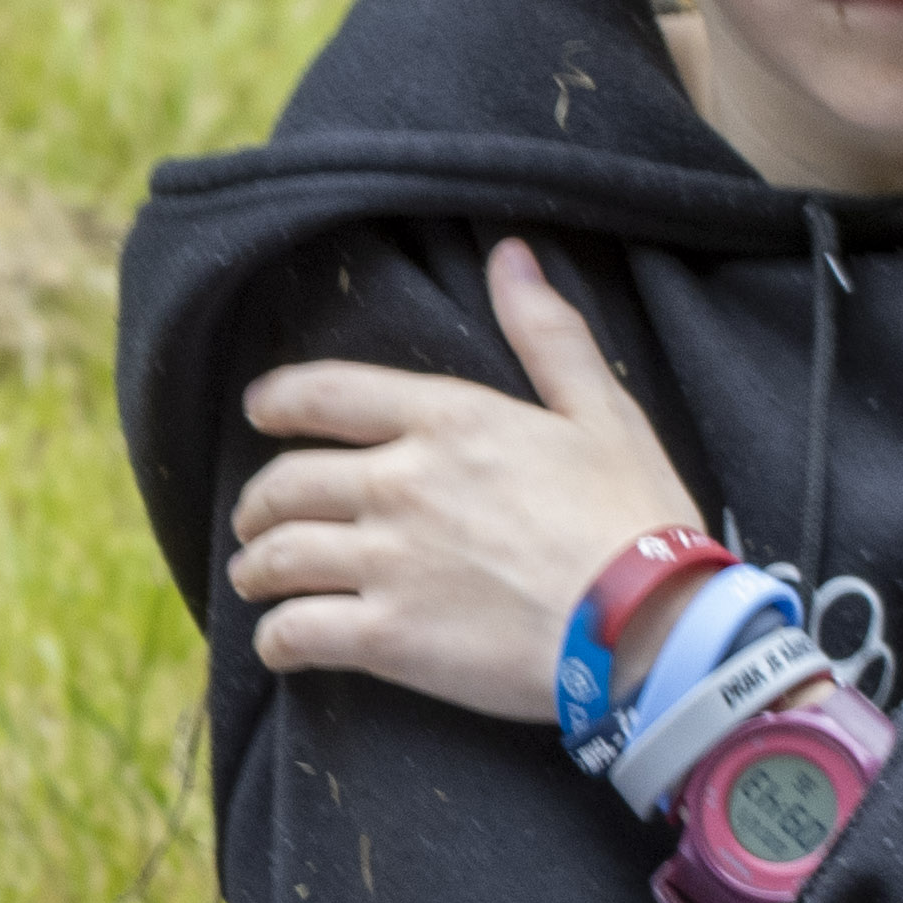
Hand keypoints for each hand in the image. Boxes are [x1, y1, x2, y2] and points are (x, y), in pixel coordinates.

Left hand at [224, 239, 703, 727]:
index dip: (278, 401)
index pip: (326, 393)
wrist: (650, 626)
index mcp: (449, 421)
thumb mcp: (602, 410)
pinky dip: (274, 640)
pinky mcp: (388, 637)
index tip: (258, 411)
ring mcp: (388, 561)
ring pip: (277, 557)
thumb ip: (547, 333)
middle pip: (287, 483)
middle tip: (255, 519)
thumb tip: (510, 256)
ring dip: (253, 569)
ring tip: (252, 579)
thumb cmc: (635, 517)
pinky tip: (278, 645)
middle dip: (258, 502)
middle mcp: (402, 483)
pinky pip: (295, 632)